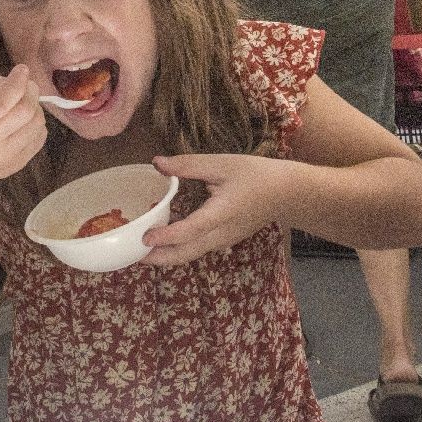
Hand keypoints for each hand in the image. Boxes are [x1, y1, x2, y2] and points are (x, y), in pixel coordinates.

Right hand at [0, 66, 45, 192]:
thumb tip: (16, 81)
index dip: (16, 83)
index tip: (21, 70)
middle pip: (23, 112)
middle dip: (30, 91)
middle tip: (26, 85)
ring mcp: (3, 157)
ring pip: (36, 124)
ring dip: (35, 107)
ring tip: (24, 102)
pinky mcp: (16, 165)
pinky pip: (39, 138)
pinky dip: (36, 124)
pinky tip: (24, 121)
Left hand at [141, 153, 286, 265]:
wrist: (288, 193)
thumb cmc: (256, 174)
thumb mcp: (222, 163)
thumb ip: (188, 165)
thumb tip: (157, 163)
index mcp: (221, 213)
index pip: (191, 230)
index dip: (167, 236)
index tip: (145, 237)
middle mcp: (222, 233)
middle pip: (187, 253)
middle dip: (160, 258)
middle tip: (133, 255)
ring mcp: (225, 240)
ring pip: (192, 254)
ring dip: (168, 256)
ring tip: (144, 251)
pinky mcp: (226, 240)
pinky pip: (199, 249)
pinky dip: (180, 249)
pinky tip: (166, 240)